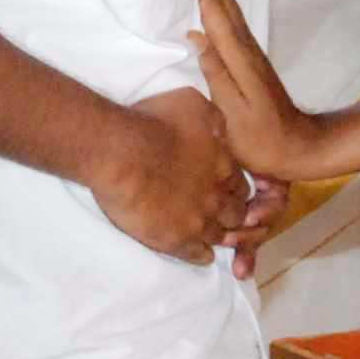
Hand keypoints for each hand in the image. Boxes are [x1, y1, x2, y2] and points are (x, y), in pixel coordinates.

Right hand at [92, 86, 252, 265]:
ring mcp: (198, 221)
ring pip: (221, 236)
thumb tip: (222, 128)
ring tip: (211, 236)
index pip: (239, 184)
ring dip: (219, 235)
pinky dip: (202, 255)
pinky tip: (200, 253)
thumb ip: (214, 119)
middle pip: (236, 212)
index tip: (223, 188)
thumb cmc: (152, 122)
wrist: (120, 153)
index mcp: (222, 165)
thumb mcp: (193, 104)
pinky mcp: (176, 240)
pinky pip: (198, 255)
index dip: (231, 187)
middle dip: (231, 213)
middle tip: (221, 214)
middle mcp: (217, 196)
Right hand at [184, 0, 341, 184]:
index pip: (214, 2)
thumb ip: (217, 77)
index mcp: (236, 54)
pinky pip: (226, 10)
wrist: (301, 150)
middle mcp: (241, 44)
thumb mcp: (235, 118)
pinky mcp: (244, 54)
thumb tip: (196, 37)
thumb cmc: (264, 142)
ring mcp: (244, 47)